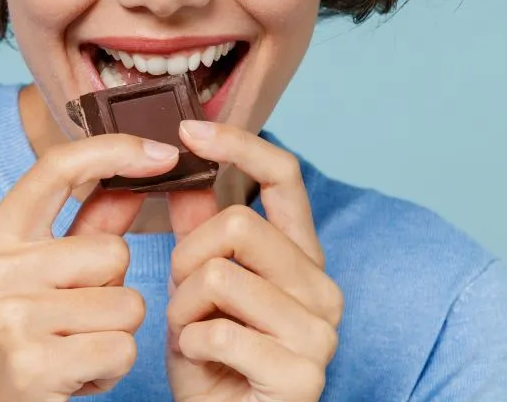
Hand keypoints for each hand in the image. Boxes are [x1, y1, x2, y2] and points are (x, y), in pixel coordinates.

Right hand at [0, 133, 180, 401]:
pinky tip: (79, 377)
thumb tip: (143, 170)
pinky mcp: (33, 363)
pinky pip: (122, 346)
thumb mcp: (50, 278)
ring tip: (77, 349)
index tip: (166, 151)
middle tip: (76, 322)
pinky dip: (113, 368)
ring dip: (117, 332)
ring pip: (126, 302)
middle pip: (111, 251)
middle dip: (114, 289)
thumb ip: (91, 225)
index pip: (55, 169)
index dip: (114, 151)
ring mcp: (9, 317)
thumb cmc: (32, 343)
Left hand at [164, 121, 343, 401]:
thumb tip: (186, 167)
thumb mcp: (199, 286)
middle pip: (236, 223)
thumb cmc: (215, 361)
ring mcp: (320, 332)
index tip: (188, 131)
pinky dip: (191, 347)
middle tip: (185, 297)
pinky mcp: (303, 375)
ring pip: (219, 275)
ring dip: (184, 308)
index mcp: (300, 257)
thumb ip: (201, 230)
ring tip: (193, 334)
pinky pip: (217, 331)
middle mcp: (322, 288)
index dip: (238, 143)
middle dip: (186, 257)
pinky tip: (205, 363)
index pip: (284, 175)